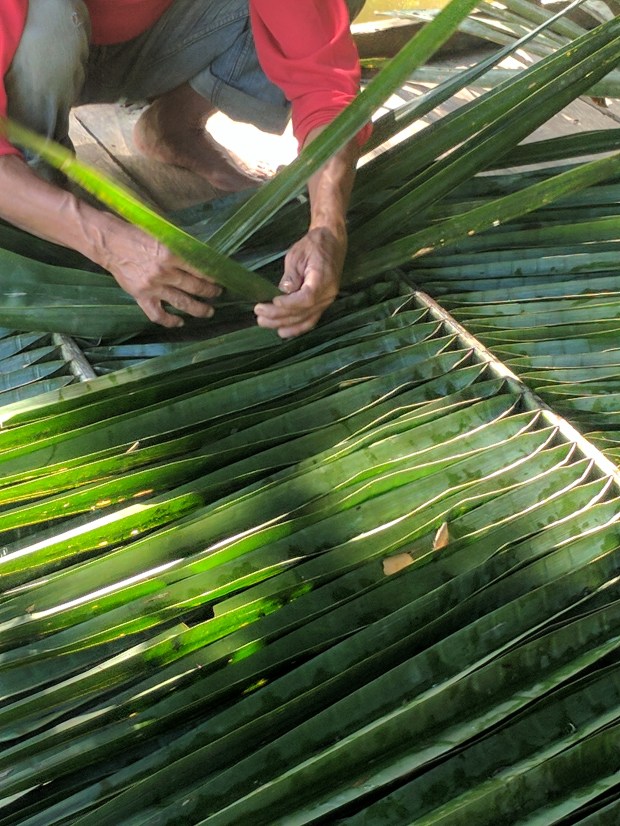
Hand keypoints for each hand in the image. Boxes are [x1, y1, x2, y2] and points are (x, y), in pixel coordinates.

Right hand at [96, 216, 220, 327]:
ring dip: (198, 309)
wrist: (108, 243)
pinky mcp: (141, 297)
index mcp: (171, 253)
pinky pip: (158, 315)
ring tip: (209, 311)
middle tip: (218, 293)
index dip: (213, 276)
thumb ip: (178, 248)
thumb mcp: (161, 235)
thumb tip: (200, 257)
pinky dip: (170, 321)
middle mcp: (164, 272)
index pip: (200, 268)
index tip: (221, 278)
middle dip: (210, 292)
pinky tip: (180, 322)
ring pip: (182, 303)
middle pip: (195, 287)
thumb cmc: (135, 234)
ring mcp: (153, 287)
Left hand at [254, 226, 345, 337]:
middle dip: (279, 315)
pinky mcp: (323, 304)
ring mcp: (327, 301)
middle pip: (303, 311)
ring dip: (283, 324)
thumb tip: (282, 292)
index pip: (307, 298)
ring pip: (305, 319)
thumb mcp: (297, 255)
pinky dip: (296, 328)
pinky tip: (282, 331)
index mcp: (322, 278)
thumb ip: (291, 275)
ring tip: (263, 322)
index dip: (289, 303)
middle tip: (259, 312)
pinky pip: (310, 320)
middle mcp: (327, 294)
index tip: (273, 302)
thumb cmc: (313, 245)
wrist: (332, 242)